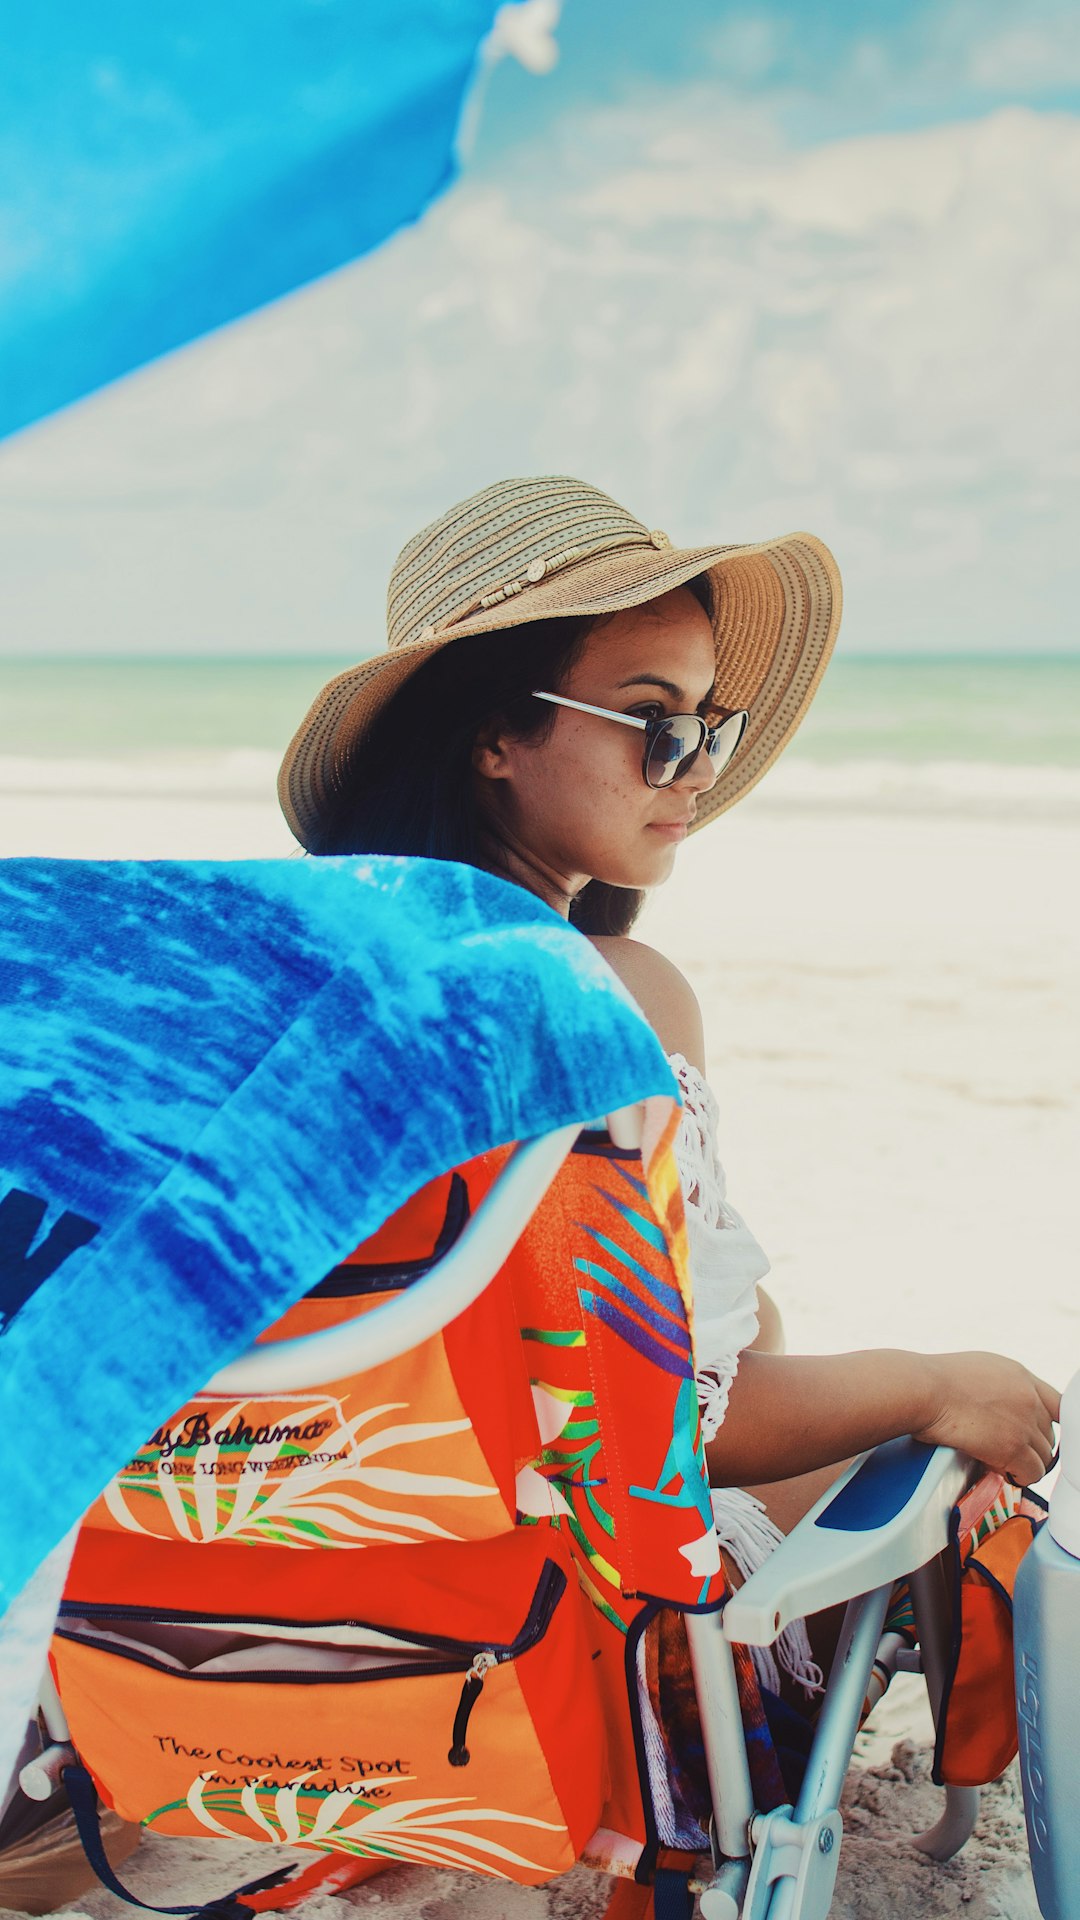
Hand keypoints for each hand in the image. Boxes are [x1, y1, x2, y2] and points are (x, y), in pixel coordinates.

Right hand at [914, 1352, 1059, 1484]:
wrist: (923, 1389)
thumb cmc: (933, 1380)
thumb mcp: (977, 1369)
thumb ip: (998, 1386)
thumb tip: (998, 1408)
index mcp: (1020, 1375)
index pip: (1059, 1404)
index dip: (1047, 1424)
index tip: (1035, 1435)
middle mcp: (1029, 1397)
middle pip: (1049, 1434)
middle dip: (1031, 1446)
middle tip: (1008, 1452)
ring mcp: (1024, 1422)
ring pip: (1044, 1456)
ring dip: (1025, 1463)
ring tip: (1001, 1463)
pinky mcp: (1013, 1446)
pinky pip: (1033, 1473)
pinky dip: (1019, 1477)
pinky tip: (1000, 1471)